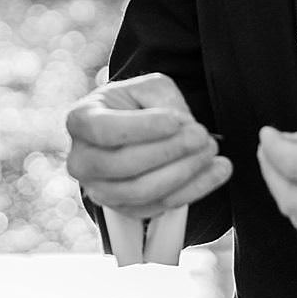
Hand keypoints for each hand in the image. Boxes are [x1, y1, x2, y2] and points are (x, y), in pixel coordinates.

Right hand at [63, 72, 229, 217]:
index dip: (141, 128)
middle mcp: (81, 160)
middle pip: (124, 164)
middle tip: (202, 136)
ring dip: (184, 173)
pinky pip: (158, 207)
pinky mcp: (122, 209)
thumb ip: (163, 100)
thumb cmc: (134, 106)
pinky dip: (193, 191)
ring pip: (142, 191)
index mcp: (80, 120)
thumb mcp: (147, 88)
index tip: (176, 121)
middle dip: (170, 150)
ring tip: (211, 152)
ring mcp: (99, 189)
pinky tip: (216, 171)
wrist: (129, 133)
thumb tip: (183, 127)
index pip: (103, 129)